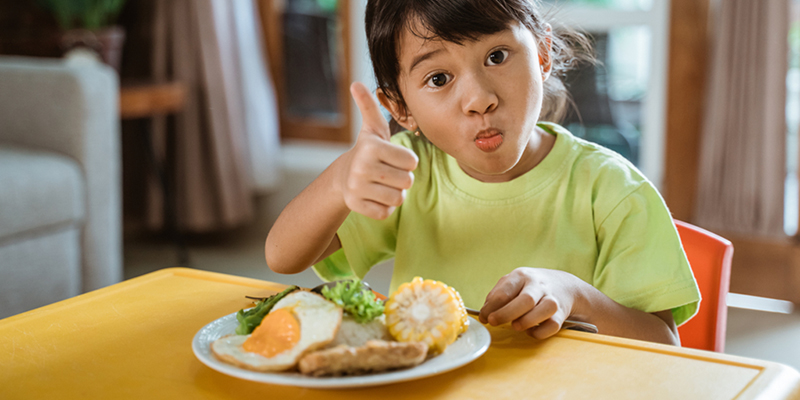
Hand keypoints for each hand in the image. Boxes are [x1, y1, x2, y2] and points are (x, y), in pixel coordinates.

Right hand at [336, 82, 417, 219]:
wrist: (344, 175)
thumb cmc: (369, 150)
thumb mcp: (372, 128)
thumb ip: (369, 106)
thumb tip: (356, 83)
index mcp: (371, 147)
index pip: (411, 162)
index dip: (407, 161)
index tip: (393, 158)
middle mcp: (361, 167)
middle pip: (407, 181)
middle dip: (403, 178)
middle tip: (388, 172)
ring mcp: (357, 187)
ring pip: (398, 198)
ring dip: (395, 193)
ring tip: (382, 184)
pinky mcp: (355, 205)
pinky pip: (386, 212)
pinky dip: (385, 207)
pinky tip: (375, 196)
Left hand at [479, 268, 580, 338]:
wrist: (563, 285)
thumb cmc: (530, 286)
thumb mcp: (513, 282)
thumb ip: (497, 295)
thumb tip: (485, 313)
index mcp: (521, 276)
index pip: (505, 291)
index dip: (491, 307)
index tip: (484, 317)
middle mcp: (538, 285)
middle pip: (526, 299)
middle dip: (507, 313)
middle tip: (494, 322)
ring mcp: (552, 299)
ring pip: (544, 309)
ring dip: (527, 321)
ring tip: (515, 326)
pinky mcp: (561, 313)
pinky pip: (553, 325)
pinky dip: (540, 332)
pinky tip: (531, 331)